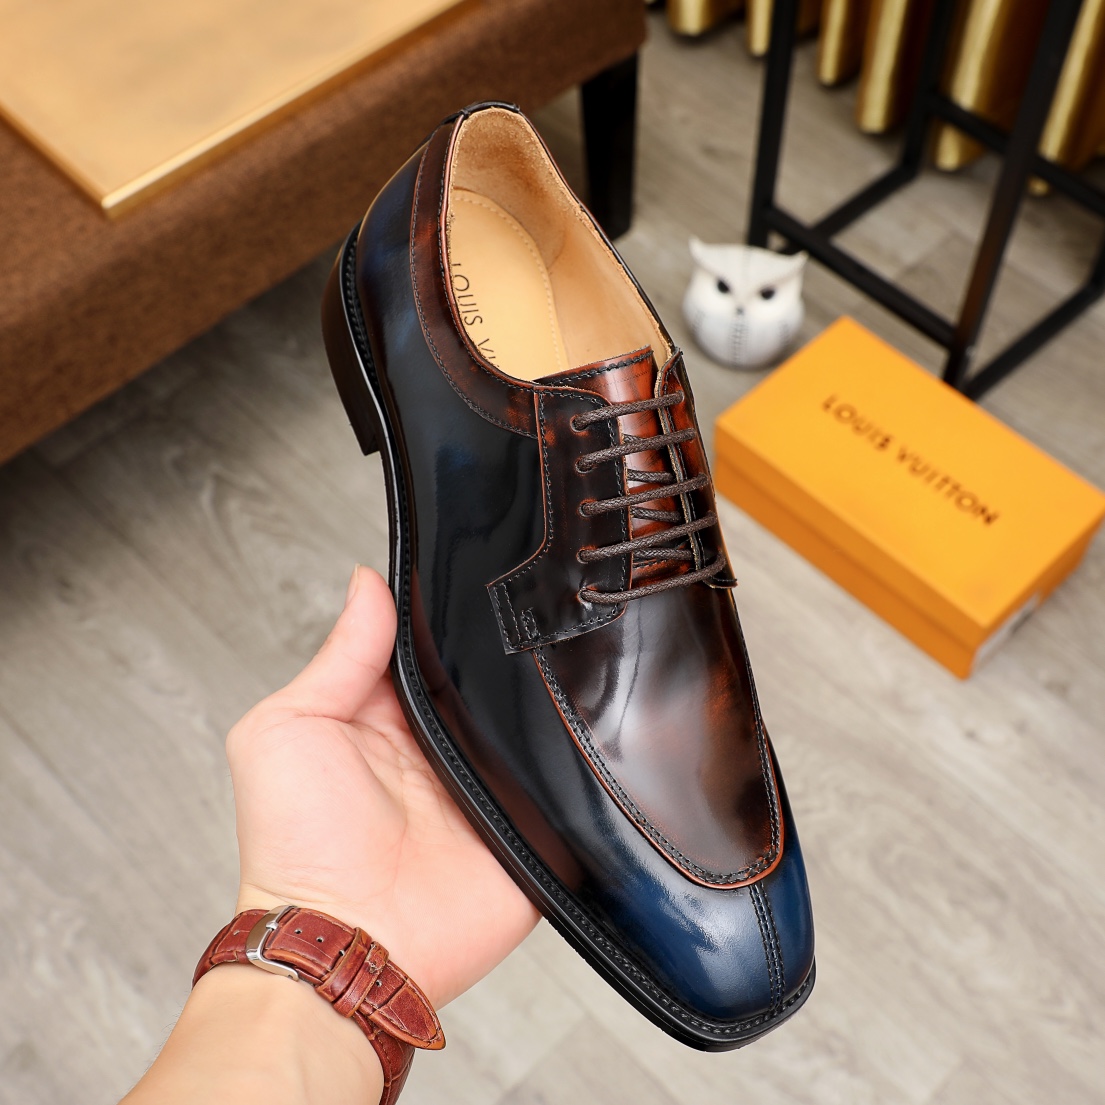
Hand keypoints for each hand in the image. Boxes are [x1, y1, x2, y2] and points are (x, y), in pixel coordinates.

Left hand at [227, 565, 539, 1007]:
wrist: (347, 945)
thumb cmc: (296, 846)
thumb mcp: (288, 729)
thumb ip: (340, 657)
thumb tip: (368, 583)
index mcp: (390, 715)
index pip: (433, 645)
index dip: (451, 611)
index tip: (476, 567)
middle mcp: (444, 747)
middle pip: (492, 678)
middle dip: (510, 650)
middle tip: (528, 614)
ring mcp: (491, 787)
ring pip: (537, 724)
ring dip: (546, 703)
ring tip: (561, 666)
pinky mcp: (531, 829)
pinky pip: (571, 785)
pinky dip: (581, 762)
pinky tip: (592, 729)